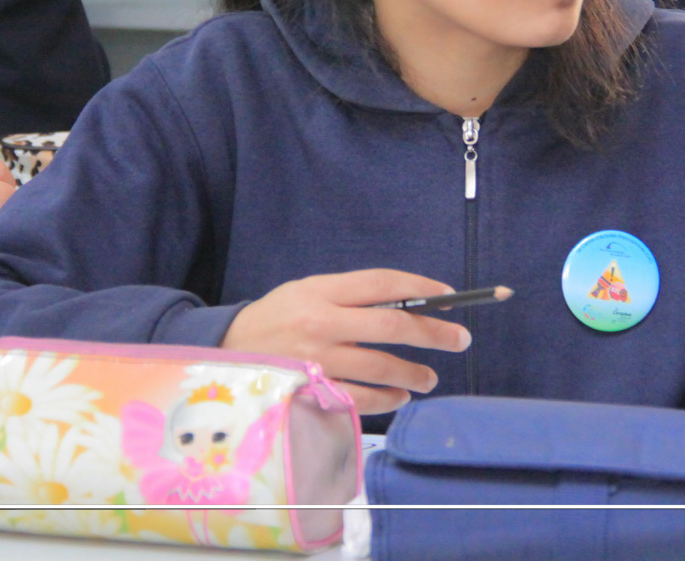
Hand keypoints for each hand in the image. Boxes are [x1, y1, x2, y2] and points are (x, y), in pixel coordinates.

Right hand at [221, 269, 471, 414]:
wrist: (224, 351)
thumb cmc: (276, 319)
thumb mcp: (306, 292)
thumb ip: (350, 296)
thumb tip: (409, 306)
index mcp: (320, 291)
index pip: (382, 284)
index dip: (420, 289)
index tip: (448, 297)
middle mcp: (319, 323)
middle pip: (390, 326)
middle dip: (433, 333)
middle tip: (460, 340)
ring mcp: (315, 360)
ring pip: (380, 367)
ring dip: (414, 373)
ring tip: (430, 378)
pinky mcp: (310, 392)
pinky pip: (360, 399)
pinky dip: (387, 399)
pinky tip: (400, 397)